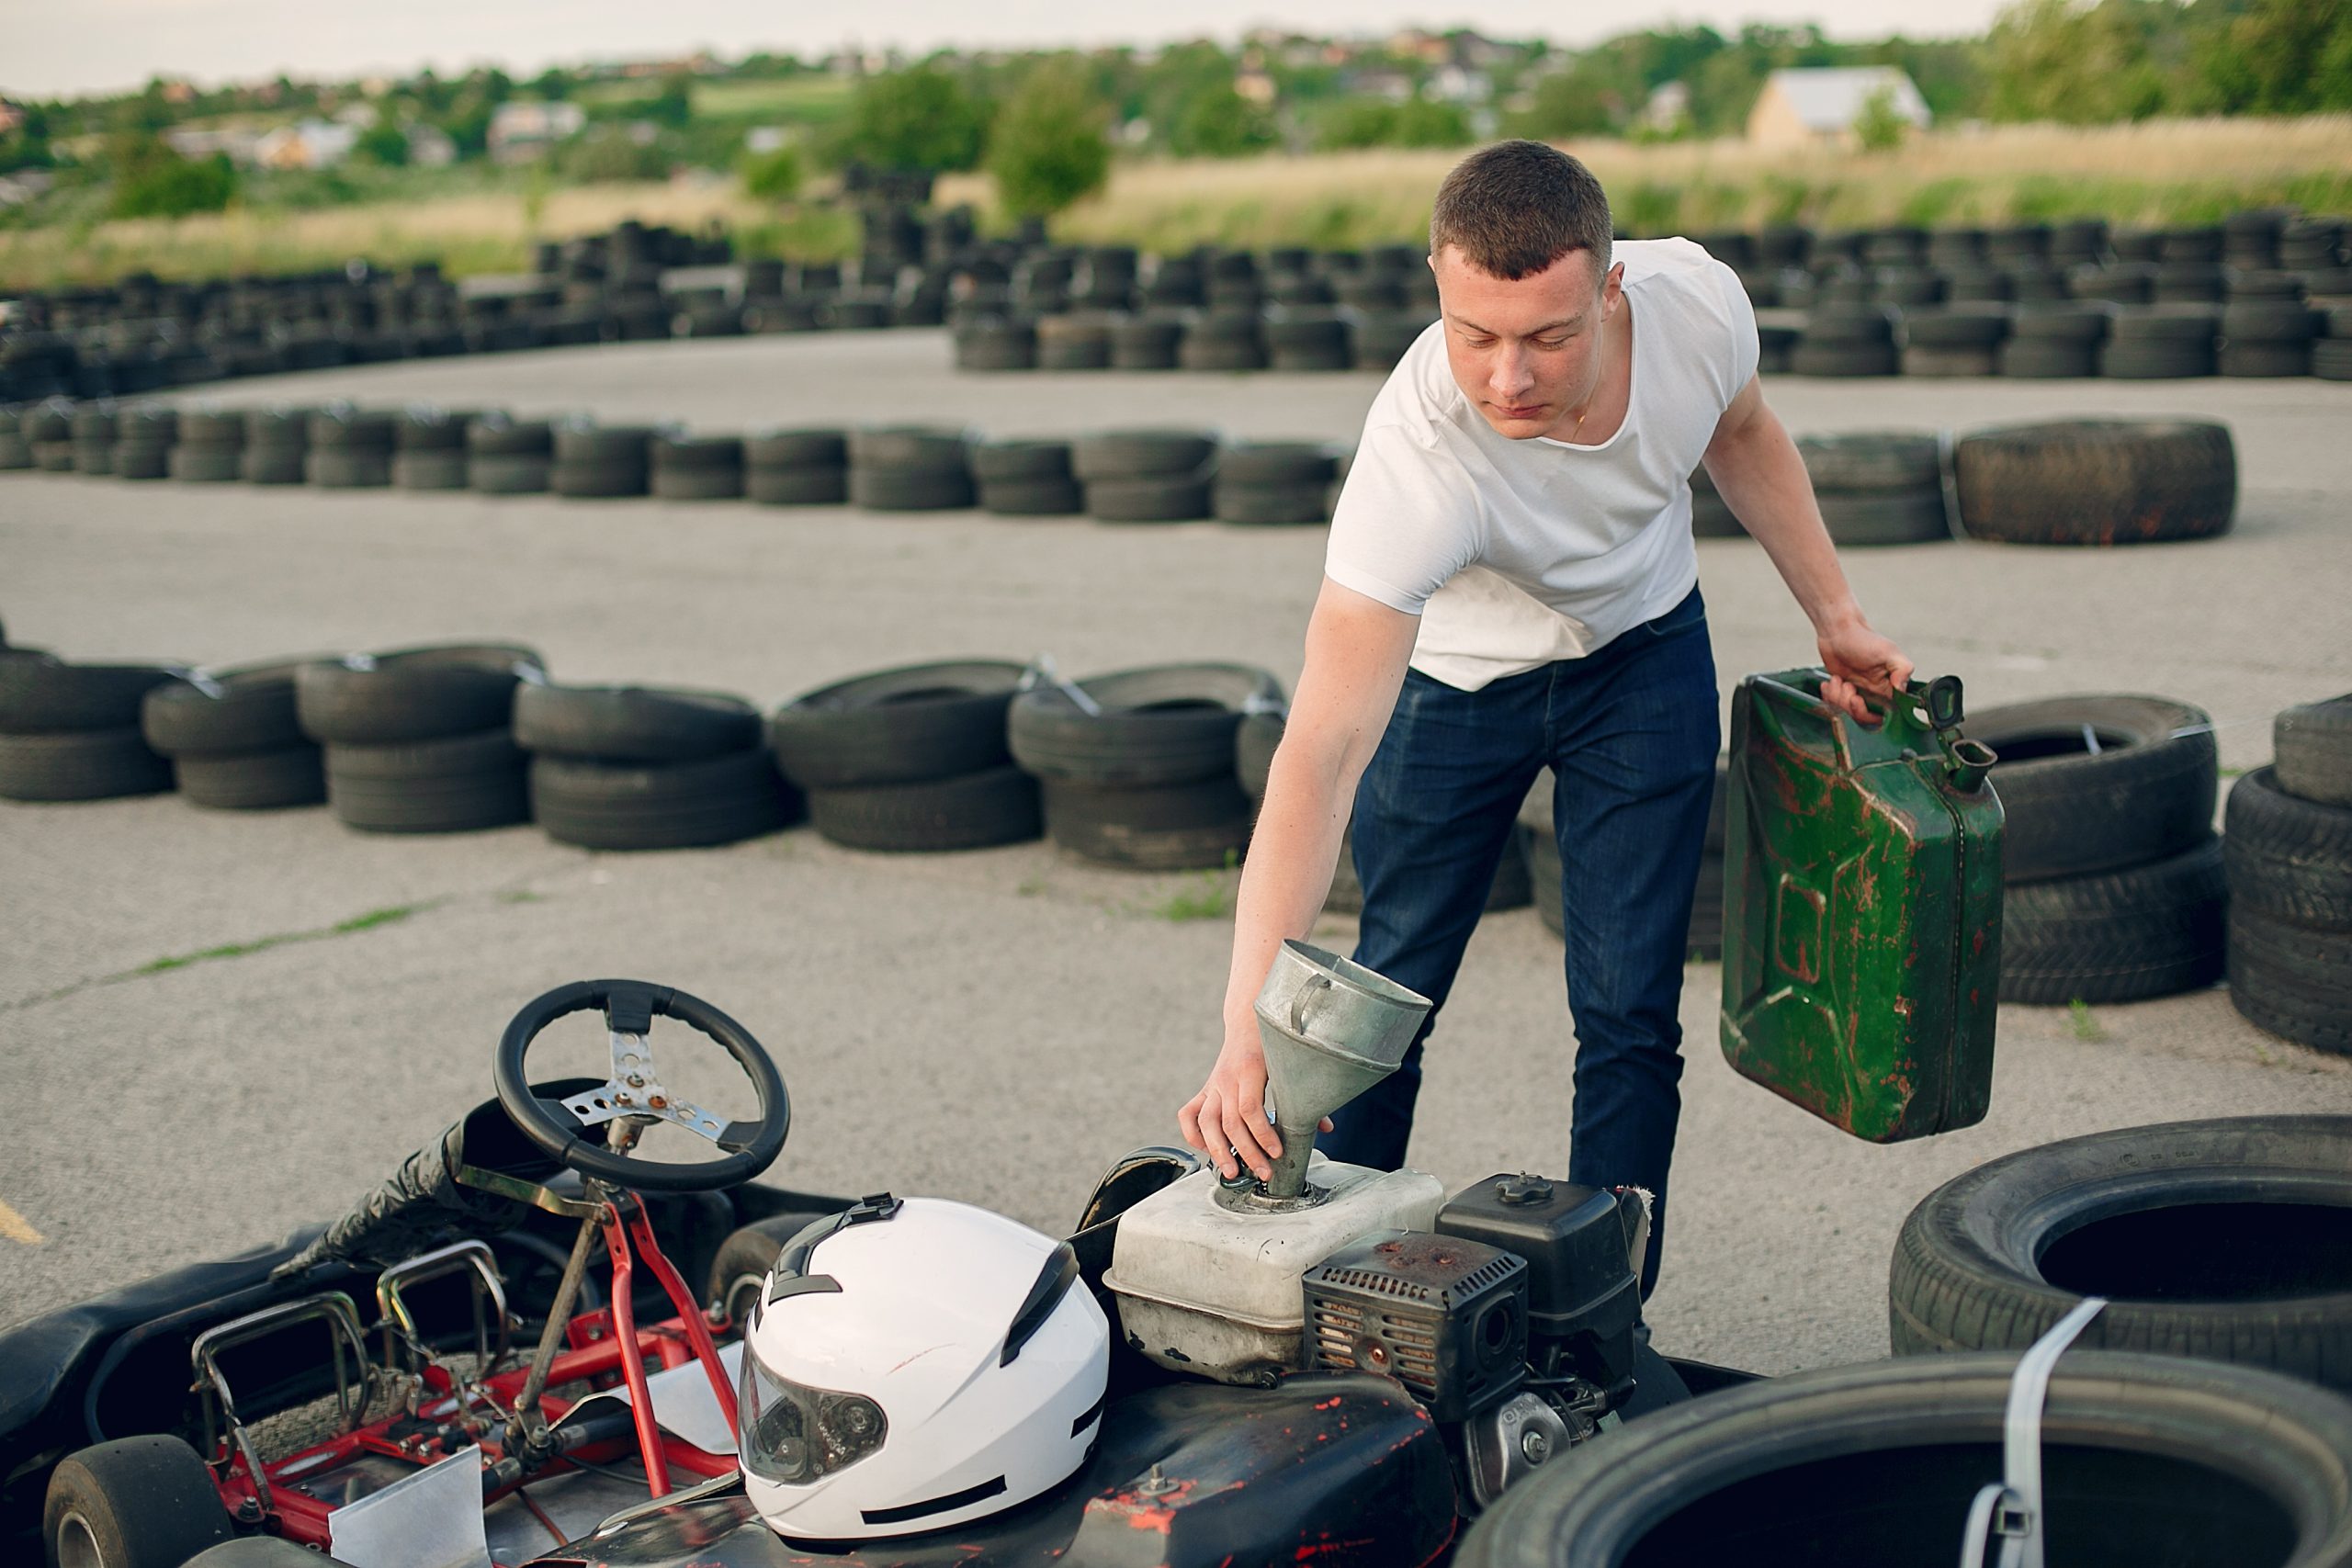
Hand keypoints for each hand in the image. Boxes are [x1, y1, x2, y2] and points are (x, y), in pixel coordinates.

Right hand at [1178, 1029, 1330, 1181]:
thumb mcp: (1289, 1065)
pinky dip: (1194, 1135)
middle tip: (1263, 1173)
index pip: (1250, 1108)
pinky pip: (1188, 1115)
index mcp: (1250, 1069)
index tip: (1278, 1152)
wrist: (1248, 1021)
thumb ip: (1304, 1097)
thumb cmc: (1273, 1045)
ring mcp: (1213, 1085)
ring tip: (1231, 1173)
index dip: (1263, 1134)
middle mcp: (1227, 1078)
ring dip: (1217, 1151)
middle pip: (1230, 1122)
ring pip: (1206, 1123)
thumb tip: (1326, 1129)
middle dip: (1247, 1152)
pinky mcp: (1205, 1090)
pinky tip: (1208, 1149)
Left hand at [1818, 615, 1914, 725]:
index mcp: (1889, 687)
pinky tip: (1831, 682)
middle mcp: (1874, 693)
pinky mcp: (1840, 692)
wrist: (1837, 631)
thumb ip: (1903, 670)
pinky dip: (1829, 696)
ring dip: (1838, 698)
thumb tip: (1902, 691)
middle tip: (1847, 688)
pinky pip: (1834, 705)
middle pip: (1863, 718)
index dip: (1869, 713)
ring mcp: (1856, 693)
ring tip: (1837, 680)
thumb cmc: (1864, 639)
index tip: (1858, 698)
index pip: (1885, 714)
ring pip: (1847, 713)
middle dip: (1850, 706)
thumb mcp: (1888, 651)